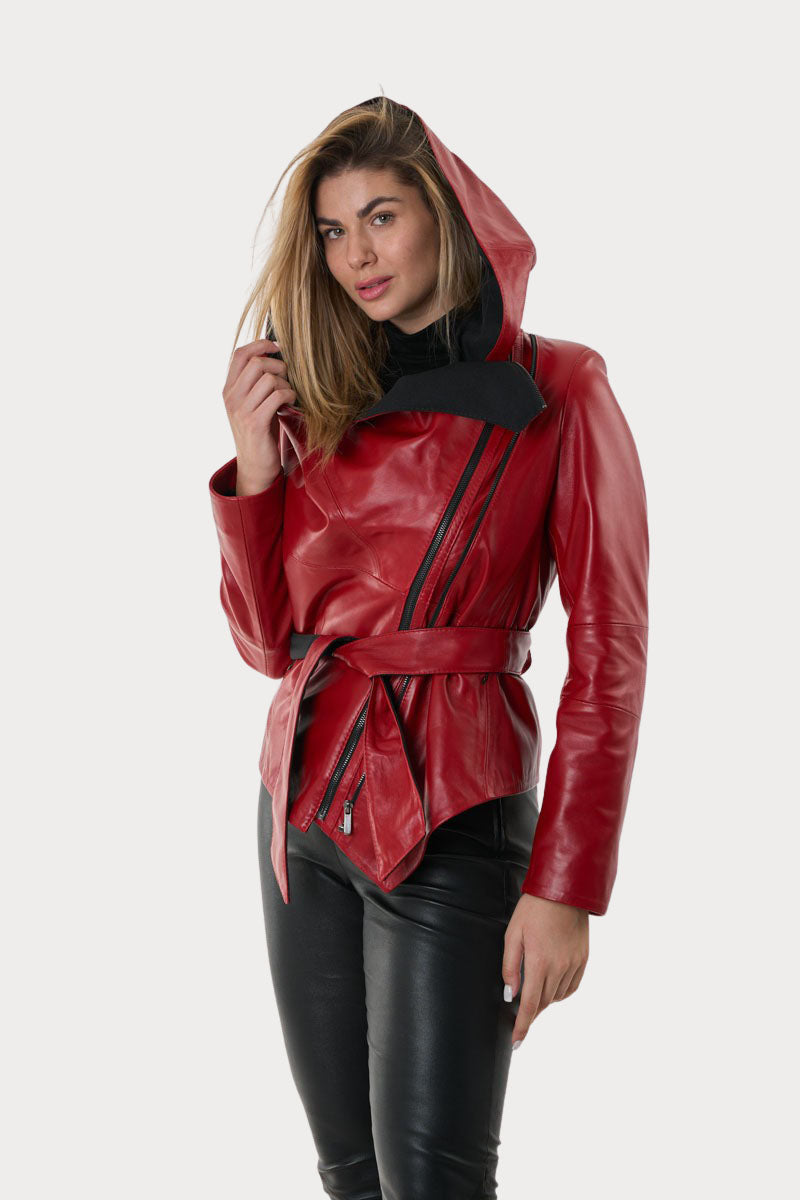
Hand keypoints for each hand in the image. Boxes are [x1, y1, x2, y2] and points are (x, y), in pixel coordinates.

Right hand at [222, 337, 297, 494]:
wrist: (255, 465)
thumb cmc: (260, 430)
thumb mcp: (252, 402)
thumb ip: (255, 381)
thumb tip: (274, 353)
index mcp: (228, 389)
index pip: (239, 354)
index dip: (260, 344)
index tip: (277, 347)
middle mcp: (231, 398)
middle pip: (256, 363)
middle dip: (278, 366)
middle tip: (286, 378)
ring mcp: (241, 411)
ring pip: (269, 379)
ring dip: (285, 384)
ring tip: (288, 395)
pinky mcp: (255, 423)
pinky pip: (277, 396)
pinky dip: (289, 396)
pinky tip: (290, 403)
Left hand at [502, 893, 588, 1048]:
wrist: (563, 891)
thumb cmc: (533, 910)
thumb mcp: (513, 934)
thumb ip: (510, 966)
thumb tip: (511, 994)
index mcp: (539, 963)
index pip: (529, 1004)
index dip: (522, 1026)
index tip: (516, 1042)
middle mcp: (559, 967)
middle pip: (543, 1003)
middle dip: (530, 1014)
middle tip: (519, 1020)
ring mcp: (573, 964)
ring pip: (557, 996)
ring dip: (544, 1001)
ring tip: (533, 998)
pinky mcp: (583, 959)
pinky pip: (572, 987)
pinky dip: (561, 993)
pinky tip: (552, 988)